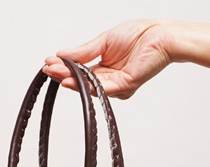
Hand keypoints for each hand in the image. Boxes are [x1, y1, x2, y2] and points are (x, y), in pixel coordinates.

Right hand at [42, 19, 175, 98]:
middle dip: (64, 75)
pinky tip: (72, 80)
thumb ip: (84, 52)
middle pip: (83, 80)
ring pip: (90, 85)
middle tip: (48, 70)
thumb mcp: (104, 41)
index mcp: (105, 67)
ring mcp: (117, 85)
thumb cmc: (139, 35)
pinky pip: (103, 87)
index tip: (48, 64)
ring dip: (71, 80)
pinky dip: (86, 85)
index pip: (80, 71)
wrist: (161, 35)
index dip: (64, 68)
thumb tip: (62, 55)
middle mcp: (110, 79)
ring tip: (56, 74)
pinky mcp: (126, 85)